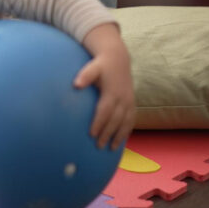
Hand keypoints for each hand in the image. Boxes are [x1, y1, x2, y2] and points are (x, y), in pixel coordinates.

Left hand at [76, 23, 135, 149]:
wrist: (118, 59)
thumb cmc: (101, 65)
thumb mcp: (92, 67)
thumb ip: (85, 76)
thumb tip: (76, 85)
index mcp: (112, 92)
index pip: (105, 111)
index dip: (99, 123)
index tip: (92, 134)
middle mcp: (123, 99)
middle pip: (115, 120)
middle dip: (107, 134)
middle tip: (98, 146)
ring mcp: (129, 101)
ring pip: (126, 122)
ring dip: (119, 136)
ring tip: (111, 148)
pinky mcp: (132, 103)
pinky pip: (131, 120)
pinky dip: (127, 131)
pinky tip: (121, 140)